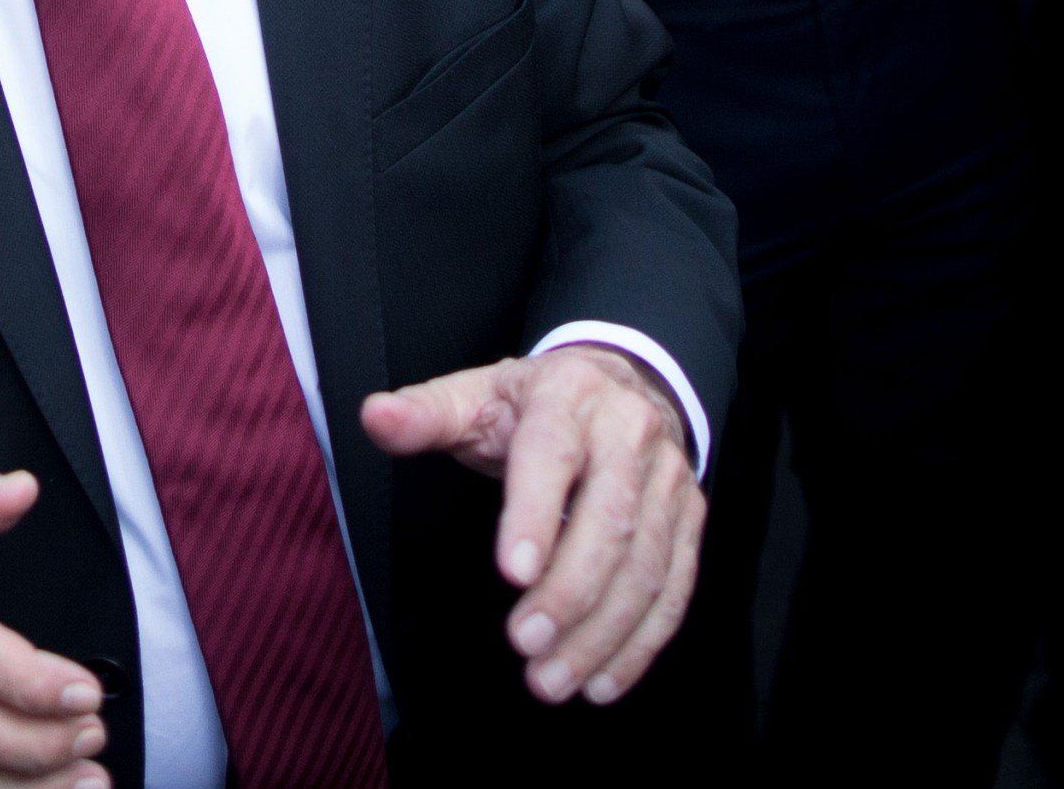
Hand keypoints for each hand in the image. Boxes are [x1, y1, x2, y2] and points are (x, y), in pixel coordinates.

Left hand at [363, 346, 702, 706]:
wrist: (619, 383)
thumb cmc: (533, 403)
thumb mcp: (476, 396)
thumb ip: (426, 414)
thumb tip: (374, 419)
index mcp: (569, 394)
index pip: (553, 453)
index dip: (535, 513)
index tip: (511, 573)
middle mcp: (630, 433)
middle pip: (612, 518)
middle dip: (570, 591)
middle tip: (526, 645)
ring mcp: (668, 480)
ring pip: (648, 564)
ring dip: (603, 633)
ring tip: (552, 679)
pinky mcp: (689, 521)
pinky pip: (674, 589)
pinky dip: (641, 643)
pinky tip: (601, 680)